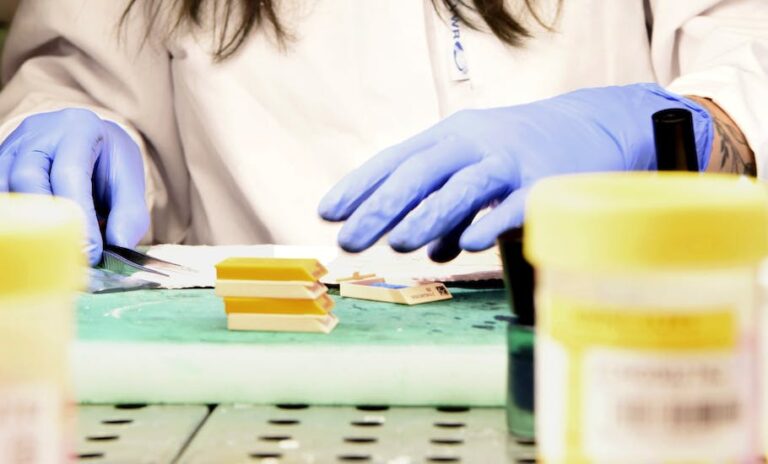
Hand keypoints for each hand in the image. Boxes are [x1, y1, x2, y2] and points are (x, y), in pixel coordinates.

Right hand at [0, 108, 148, 264]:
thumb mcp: (131, 184)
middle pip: (28, 175)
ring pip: (3, 184)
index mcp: (80, 128)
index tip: (91, 252)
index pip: (71, 173)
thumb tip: (118, 248)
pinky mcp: (0, 162)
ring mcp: (14, 145)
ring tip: (43, 252)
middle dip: (44, 220)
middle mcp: (41, 131)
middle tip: (65, 255)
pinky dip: (9, 218)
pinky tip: (25, 239)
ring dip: (21, 222)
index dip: (79, 216)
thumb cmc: (111, 165)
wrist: (94, 142)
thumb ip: (129, 215)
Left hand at [318, 83, 711, 260]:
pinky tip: (467, 244)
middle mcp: (475, 143)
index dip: (360, 185)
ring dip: (427, 215)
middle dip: (381, 207)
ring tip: (398, 243)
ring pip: (461, 187)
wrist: (596, 126)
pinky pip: (514, 205)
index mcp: (451, 136)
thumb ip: (451, 207)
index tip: (328, 213)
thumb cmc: (524, 153)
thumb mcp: (479, 169)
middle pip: (420, 173)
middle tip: (350, 239)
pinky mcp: (545, 182)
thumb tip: (430, 250)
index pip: (397, 160)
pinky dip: (490, 222)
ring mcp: (510, 160)